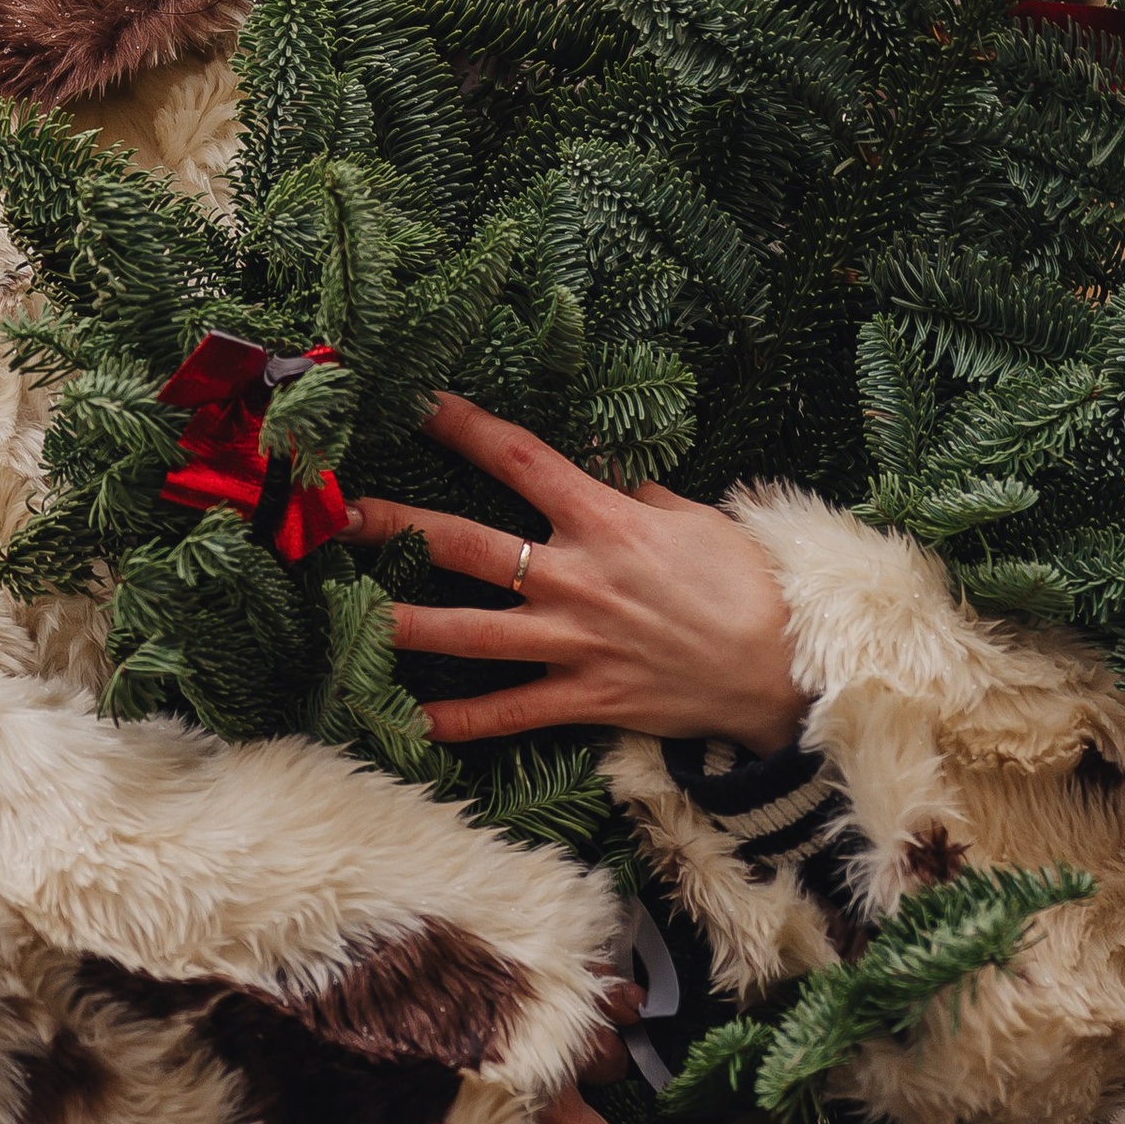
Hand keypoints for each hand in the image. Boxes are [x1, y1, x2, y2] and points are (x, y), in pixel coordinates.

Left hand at [350, 391, 812, 754]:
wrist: (783, 669)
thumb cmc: (746, 582)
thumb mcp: (695, 516)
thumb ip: (636, 495)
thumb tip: (604, 476)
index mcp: (604, 519)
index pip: (518, 458)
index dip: (464, 426)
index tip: (417, 402)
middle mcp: (575, 577)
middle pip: (466, 546)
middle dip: (398, 526)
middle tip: (341, 513)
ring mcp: (574, 641)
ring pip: (469, 634)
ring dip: (404, 624)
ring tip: (348, 615)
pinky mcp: (584, 697)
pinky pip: (509, 712)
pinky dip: (460, 722)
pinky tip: (410, 722)